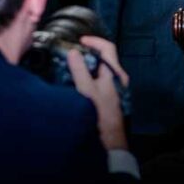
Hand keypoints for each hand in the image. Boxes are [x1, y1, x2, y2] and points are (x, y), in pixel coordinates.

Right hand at [69, 36, 127, 150]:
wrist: (108, 142)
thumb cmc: (100, 115)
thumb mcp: (87, 91)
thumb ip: (80, 71)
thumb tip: (73, 52)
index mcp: (115, 74)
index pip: (108, 48)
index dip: (94, 41)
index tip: (80, 41)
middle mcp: (116, 79)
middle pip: (101, 59)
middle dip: (85, 54)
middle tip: (69, 54)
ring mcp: (111, 89)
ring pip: (97, 71)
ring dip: (83, 67)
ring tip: (67, 67)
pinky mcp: (105, 99)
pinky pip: (94, 82)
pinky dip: (84, 78)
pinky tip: (71, 83)